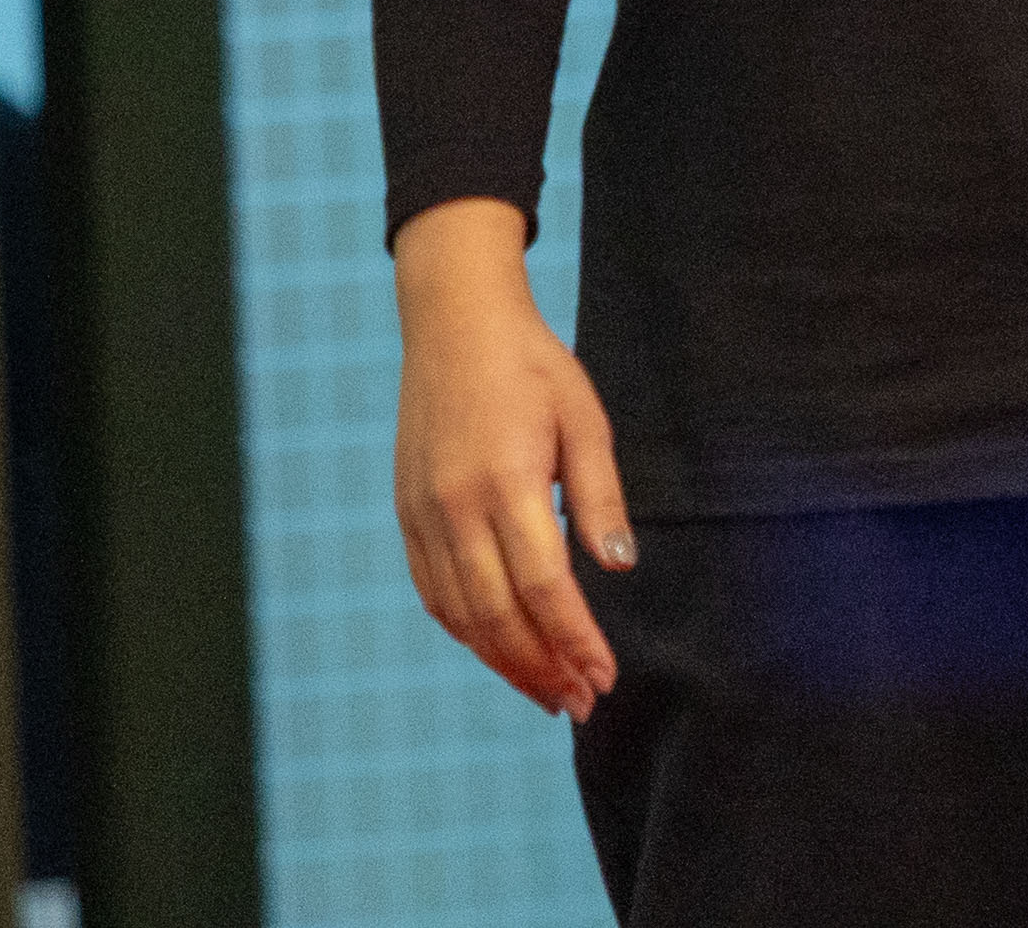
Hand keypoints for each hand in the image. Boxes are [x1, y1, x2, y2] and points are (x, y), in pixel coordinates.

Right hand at [392, 197, 633, 723]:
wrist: (454, 323)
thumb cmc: (531, 365)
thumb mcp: (583, 417)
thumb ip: (599, 496)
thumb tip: (619, 568)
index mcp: (506, 481)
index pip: (544, 586)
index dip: (575, 640)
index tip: (604, 678)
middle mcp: (456, 508)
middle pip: (499, 616)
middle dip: (542, 670)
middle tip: (580, 703)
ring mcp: (424, 516)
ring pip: (463, 616)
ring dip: (506, 663)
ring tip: (547, 692)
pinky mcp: (408, 516)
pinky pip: (435, 594)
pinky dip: (468, 632)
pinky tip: (500, 649)